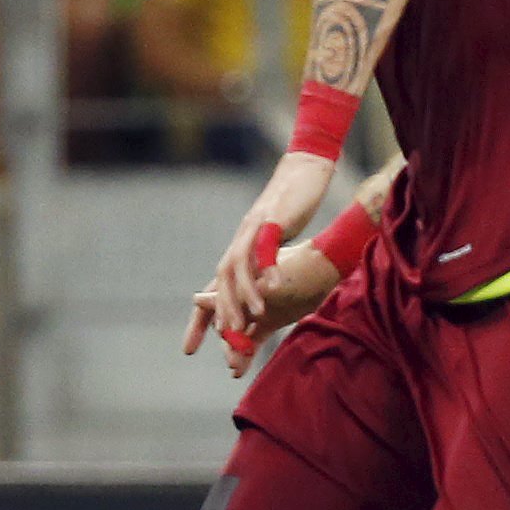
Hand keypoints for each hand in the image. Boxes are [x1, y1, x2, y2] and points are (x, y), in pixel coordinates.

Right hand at [185, 242, 342, 377]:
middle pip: (224, 326)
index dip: (196, 329)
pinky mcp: (271, 320)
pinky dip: (249, 353)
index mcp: (235, 285)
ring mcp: (256, 310)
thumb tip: (196, 299)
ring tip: (236, 368)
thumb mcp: (262, 284)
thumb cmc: (292, 269)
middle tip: (231, 361)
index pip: (207, 309)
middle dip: (226, 344)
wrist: (323, 268)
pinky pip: (255, 339)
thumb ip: (230, 295)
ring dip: (237, 351)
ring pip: (240, 336)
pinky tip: (240, 370)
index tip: (188, 350)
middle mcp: (242, 298)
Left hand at [210, 150, 336, 338]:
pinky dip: (268, 266)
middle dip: (221, 309)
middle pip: (223, 278)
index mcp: (243, 245)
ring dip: (245, 292)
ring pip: (240, 265)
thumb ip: (267, 255)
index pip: (221, 282)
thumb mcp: (278, 234)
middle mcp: (242, 237)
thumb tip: (263, 278)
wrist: (305, 167)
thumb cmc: (295, 201)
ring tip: (254, 317)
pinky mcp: (272, 217)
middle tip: (225, 337)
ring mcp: (254, 227)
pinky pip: (266, 246)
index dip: (209, 312)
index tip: (204, 341)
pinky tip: (276, 286)